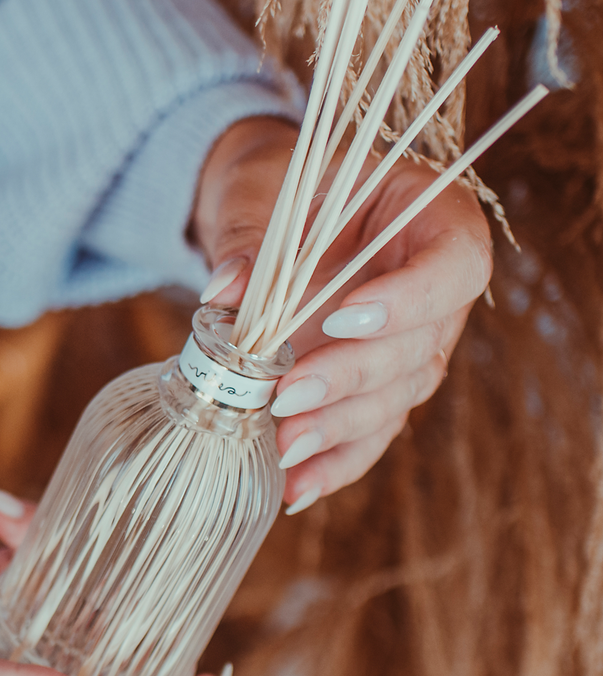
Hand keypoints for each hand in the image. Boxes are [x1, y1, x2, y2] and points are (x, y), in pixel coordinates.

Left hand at [192, 117, 491, 509]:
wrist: (275, 214)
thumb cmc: (286, 185)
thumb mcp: (268, 190)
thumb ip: (251, 237)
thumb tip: (222, 294)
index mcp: (437, 222)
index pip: (453, 267)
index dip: (408, 300)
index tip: (343, 319)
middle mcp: (439, 296)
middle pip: (418, 349)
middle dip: (351, 380)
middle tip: (288, 397)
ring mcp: (414, 348)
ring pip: (396, 401)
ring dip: (340, 431)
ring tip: (285, 449)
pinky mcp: (381, 389)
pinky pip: (369, 433)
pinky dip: (333, 464)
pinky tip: (296, 489)